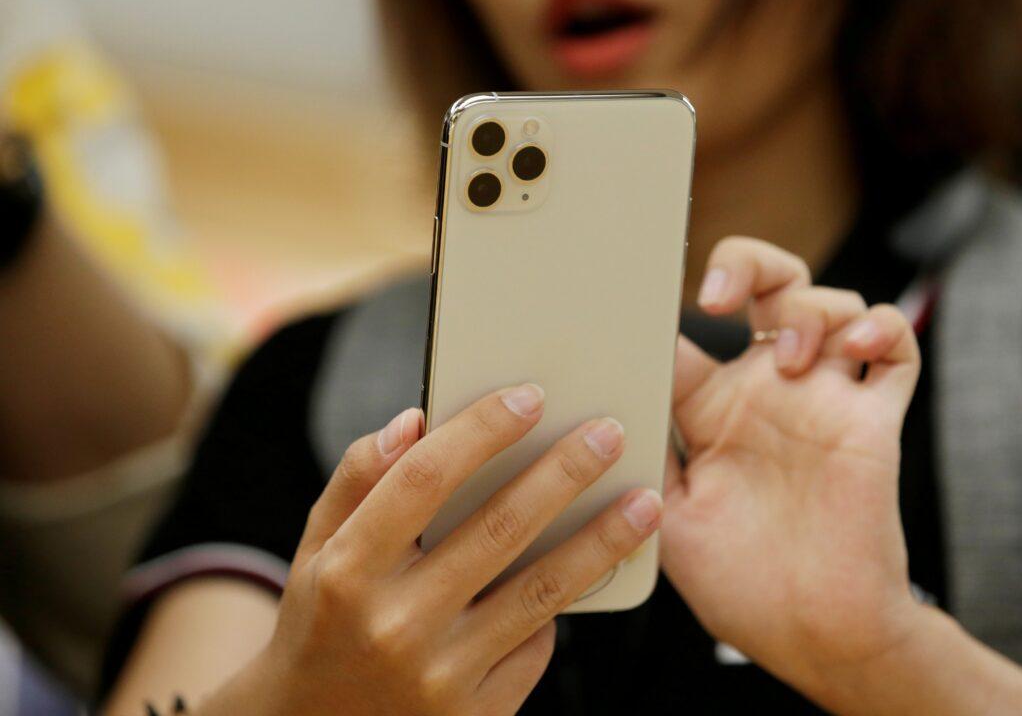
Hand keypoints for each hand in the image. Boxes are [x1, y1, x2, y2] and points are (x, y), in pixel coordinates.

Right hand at [201, 384, 661, 715]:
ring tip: (645, 502)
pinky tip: (585, 574)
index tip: (529, 396)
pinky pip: (537, 645)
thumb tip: (414, 421)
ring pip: (541, 591)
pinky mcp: (477, 714)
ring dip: (601, 541)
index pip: (424, 479)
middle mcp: (394, 623)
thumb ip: (358, 480)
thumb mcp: (317, 550)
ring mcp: (440, 675)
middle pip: (498, 528)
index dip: (482, 430)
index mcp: (348, 569)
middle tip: (608, 434)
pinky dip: (562, 605)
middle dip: (563, 473)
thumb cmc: (323, 624)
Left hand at [662, 237, 921, 702]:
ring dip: (812, 307)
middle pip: (765, 289)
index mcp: (713, 413)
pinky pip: (896, 350)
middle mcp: (768, 395)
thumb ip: (646, 451)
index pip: (690, 334)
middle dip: (745, 265)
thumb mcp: (668, 514)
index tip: (644, 300)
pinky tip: (854, 344)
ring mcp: (824, 401)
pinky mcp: (874, 419)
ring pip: (831, 304)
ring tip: (794, 355)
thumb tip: (605, 401)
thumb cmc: (743, 586)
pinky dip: (882, 328)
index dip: (667, 307)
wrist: (816, 635)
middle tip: (718, 294)